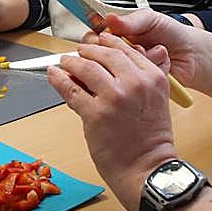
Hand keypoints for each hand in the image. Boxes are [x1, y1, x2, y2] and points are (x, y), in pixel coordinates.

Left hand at [47, 33, 177, 210]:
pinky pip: (71, 89)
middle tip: (79, 51)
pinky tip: (54, 75)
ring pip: (86, 67)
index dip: (108, 42)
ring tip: (64, 62)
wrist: (146, 169)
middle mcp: (135, 83)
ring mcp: (114, 97)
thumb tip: (117, 61)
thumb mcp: (157, 100)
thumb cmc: (150, 140)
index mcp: (152, 77)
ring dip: (71, 62)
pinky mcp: (95, 113)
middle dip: (88, 50)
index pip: (126, 50)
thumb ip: (143, 78)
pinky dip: (58, 79)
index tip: (98, 41)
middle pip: (105, 54)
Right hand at [90, 9, 204, 88]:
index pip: (92, 39)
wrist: (192, 53)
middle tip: (141, 46)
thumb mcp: (150, 20)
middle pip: (101, 57)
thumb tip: (109, 19)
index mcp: (115, 35)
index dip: (98, 41)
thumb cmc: (170, 33)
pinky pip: (136, 80)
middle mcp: (117, 54)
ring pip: (119, 70)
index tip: (107, 38)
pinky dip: (152, 69)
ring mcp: (126, 71)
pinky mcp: (138, 84)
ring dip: (142, 58)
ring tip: (157, 51)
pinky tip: (162, 62)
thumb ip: (129, 21)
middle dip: (125, 51)